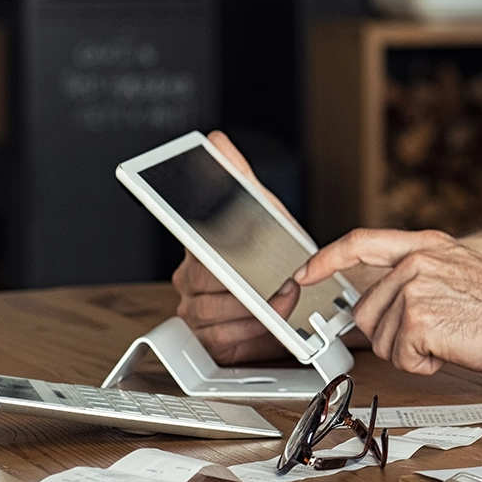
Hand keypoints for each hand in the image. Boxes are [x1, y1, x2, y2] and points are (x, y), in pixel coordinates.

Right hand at [171, 131, 301, 362]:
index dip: (204, 248)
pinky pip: (221, 338)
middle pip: (207, 281)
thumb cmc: (273, 252)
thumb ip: (239, 177)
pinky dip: (250, 332)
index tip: (217, 255)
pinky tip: (267, 322)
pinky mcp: (208, 339)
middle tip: (279, 280)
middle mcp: (190, 278)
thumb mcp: (262, 210)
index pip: (189, 241)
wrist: (292, 293)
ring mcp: (195, 310)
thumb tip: (216, 141)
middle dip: (247, 282)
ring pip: (213, 312)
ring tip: (282, 299)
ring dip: (254, 309)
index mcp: (197, 245)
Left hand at [296, 229, 481, 376]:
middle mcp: (415, 262)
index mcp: (425, 245)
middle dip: (392, 334)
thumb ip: (417, 274)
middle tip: (433, 333)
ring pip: (382, 339)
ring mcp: (414, 289)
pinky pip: (401, 358)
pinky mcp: (418, 321)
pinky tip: (451, 349)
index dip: (326, 259)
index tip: (305, 274)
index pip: (360, 243)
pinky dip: (424, 365)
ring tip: (450, 337)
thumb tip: (381, 299)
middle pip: (366, 311)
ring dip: (412, 351)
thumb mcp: (458, 270)